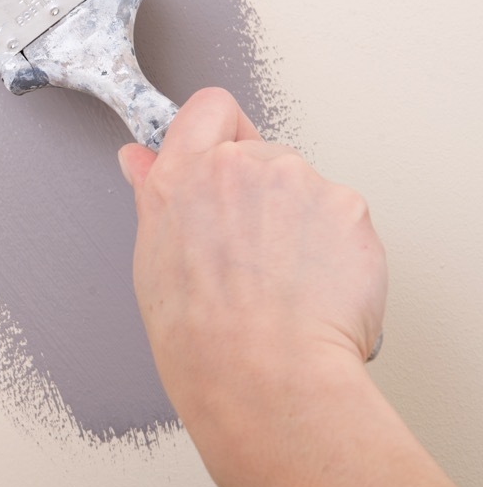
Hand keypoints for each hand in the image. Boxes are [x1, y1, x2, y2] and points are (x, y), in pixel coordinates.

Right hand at [117, 87, 385, 432]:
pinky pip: (343, 218)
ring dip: (300, 221)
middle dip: (262, 192)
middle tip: (253, 252)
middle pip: (262, 153)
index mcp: (181, 178)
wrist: (263, 376)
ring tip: (284, 282)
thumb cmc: (202, 338)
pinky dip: (335, 248)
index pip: (207, 110)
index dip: (220, 131)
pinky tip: (314, 288)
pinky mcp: (347, 207)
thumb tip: (140, 161)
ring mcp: (297, 182)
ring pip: (305, 188)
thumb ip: (155, 196)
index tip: (223, 156)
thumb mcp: (152, 261)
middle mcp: (238, 168)